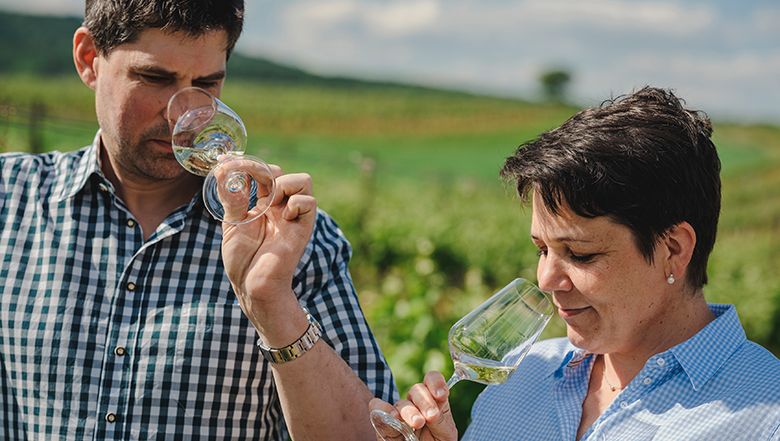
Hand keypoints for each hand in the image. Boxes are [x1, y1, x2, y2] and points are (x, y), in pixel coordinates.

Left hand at [220, 162, 316, 327]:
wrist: (252, 286)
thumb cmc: (242, 259)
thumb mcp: (232, 223)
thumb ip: (232, 197)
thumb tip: (223, 170)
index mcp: (262, 204)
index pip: (263, 173)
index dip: (248, 164)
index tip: (227, 165)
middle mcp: (279, 206)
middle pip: (283, 172)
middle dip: (264, 170)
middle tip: (249, 181)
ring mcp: (292, 215)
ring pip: (303, 180)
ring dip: (284, 183)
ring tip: (270, 200)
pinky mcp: (303, 227)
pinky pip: (309, 201)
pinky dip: (297, 202)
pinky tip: (283, 216)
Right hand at [369, 371, 457, 440]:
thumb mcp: (444, 435)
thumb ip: (441, 421)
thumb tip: (433, 412)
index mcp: (433, 403)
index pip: (432, 380)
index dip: (436, 382)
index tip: (441, 394)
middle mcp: (415, 405)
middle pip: (417, 390)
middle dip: (425, 402)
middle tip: (431, 416)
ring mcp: (399, 414)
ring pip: (401, 403)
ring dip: (408, 411)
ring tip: (417, 423)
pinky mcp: (383, 423)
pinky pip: (377, 409)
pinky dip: (381, 408)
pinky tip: (392, 416)